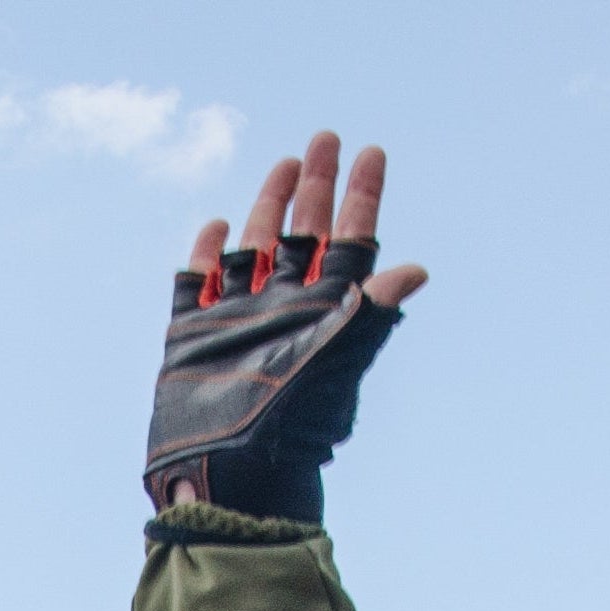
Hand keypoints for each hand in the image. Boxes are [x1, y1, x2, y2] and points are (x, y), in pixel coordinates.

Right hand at [143, 133, 427, 520]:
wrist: (231, 472)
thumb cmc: (295, 425)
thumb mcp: (340, 360)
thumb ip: (373, 314)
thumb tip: (416, 269)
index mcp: (326, 310)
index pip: (352, 240)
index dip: (363, 196)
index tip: (371, 152)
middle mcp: (285, 309)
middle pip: (305, 234)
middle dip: (316, 186)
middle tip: (325, 138)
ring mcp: (239, 318)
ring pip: (255, 249)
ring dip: (268, 206)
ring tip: (284, 165)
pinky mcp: (192, 335)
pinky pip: (198, 283)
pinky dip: (206, 254)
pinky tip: (218, 225)